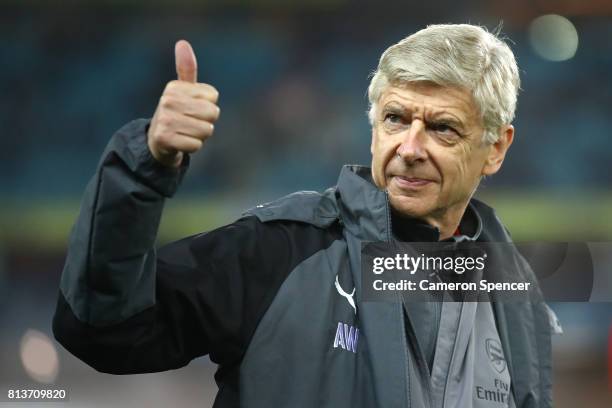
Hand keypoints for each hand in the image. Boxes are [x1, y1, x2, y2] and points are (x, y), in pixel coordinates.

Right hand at [147, 40, 219, 167]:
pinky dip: (193, 147)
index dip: (208, 105)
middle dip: (207, 122)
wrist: (157, 141)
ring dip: (200, 135)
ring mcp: (165, 119)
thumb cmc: (177, 113)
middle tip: (191, 122)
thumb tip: (182, 42)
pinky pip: (196, 145)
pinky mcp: (165, 139)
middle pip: (212, 114)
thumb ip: (186, 68)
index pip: (213, 96)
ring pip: (206, 130)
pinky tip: (181, 142)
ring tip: (186, 132)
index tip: (193, 108)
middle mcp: (167, 100)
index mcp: (174, 87)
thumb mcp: (182, 90)